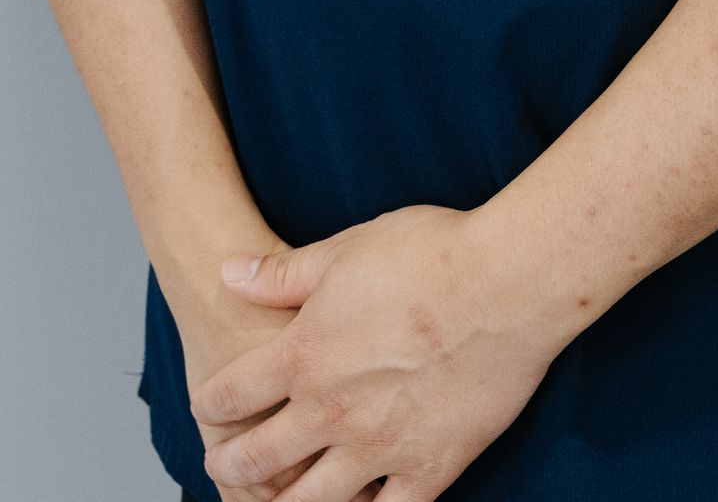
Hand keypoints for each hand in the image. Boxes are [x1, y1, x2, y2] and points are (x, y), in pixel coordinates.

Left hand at [190, 202, 561, 501]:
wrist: (506, 284)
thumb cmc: (430, 254)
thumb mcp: (345, 249)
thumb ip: (282, 273)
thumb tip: (229, 273)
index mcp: (303, 355)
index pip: (232, 395)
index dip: (213, 403)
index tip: (210, 405)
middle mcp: (331, 411)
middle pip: (259, 459)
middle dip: (233, 464)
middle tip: (226, 465)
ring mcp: (380, 448)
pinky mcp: (430, 469)